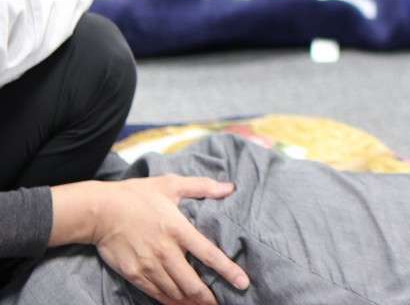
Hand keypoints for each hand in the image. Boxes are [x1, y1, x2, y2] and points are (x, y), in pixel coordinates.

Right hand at [91, 176, 249, 304]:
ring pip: (175, 293)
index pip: (210, 255)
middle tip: (221, 303)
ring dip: (191, 302)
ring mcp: (149, 266)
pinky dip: (170, 302)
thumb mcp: (171, 184)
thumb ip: (202, 186)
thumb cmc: (137, 195)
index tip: (243, 283)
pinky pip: (156, 294)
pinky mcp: (134, 274)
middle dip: (209, 298)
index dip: (228, 271)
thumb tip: (229, 187)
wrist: (100, 211)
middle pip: (193, 284)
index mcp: (179, 230)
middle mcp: (166, 252)